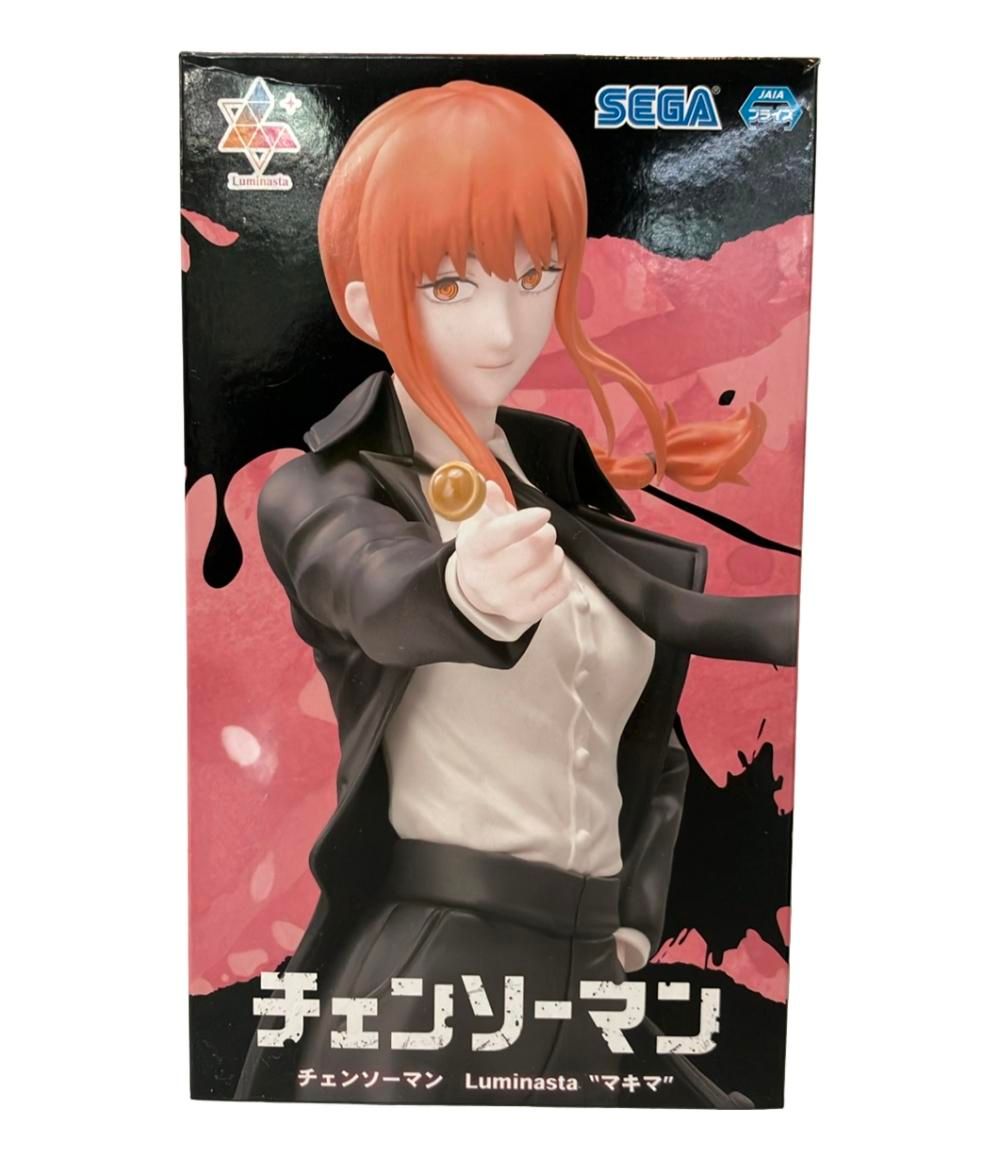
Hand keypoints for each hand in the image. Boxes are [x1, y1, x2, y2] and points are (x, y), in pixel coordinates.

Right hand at [454, 480, 571, 623]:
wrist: (477, 589)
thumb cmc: (484, 548)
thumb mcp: (480, 522)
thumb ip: (488, 502)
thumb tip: (491, 488)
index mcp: (474, 550)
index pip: (501, 534)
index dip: (526, 521)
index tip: (543, 514)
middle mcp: (487, 579)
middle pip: (535, 548)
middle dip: (547, 534)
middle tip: (543, 532)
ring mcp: (507, 600)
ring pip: (552, 566)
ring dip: (555, 553)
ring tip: (544, 551)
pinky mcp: (526, 613)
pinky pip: (562, 587)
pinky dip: (563, 573)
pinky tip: (550, 568)